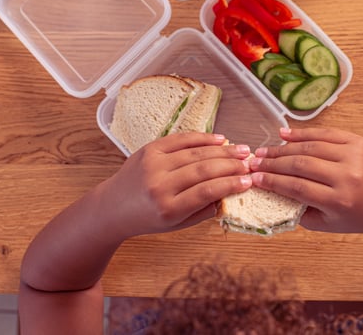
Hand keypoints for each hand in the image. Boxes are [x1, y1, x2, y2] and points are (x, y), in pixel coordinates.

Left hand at [94, 132, 251, 238]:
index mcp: (168, 208)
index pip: (206, 192)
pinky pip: (180, 139)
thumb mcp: (178, 224)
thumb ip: (204, 209)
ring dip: (222, 151)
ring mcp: (153, 164)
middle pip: (203, 169)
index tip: (248, 181)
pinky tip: (219, 140)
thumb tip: (230, 191)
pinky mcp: (149, 149)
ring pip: (195, 153)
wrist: (113, 207)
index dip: (231, 184)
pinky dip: (202, 138)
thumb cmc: (147, 218)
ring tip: (241, 150)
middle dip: (231, 165)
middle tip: (250, 163)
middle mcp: (159, 184)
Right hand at [249, 128, 362, 233]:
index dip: (273, 182)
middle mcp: (348, 176)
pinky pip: (325, 133)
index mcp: (340, 201)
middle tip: (254, 162)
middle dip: (273, 163)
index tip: (254, 178)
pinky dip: (303, 133)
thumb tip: (269, 191)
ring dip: (283, 148)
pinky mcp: (358, 142)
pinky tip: (284, 135)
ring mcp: (355, 156)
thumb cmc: (355, 216)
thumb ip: (299, 210)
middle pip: (302, 165)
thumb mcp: (326, 223)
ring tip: (265, 151)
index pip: (298, 188)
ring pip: (311, 147)